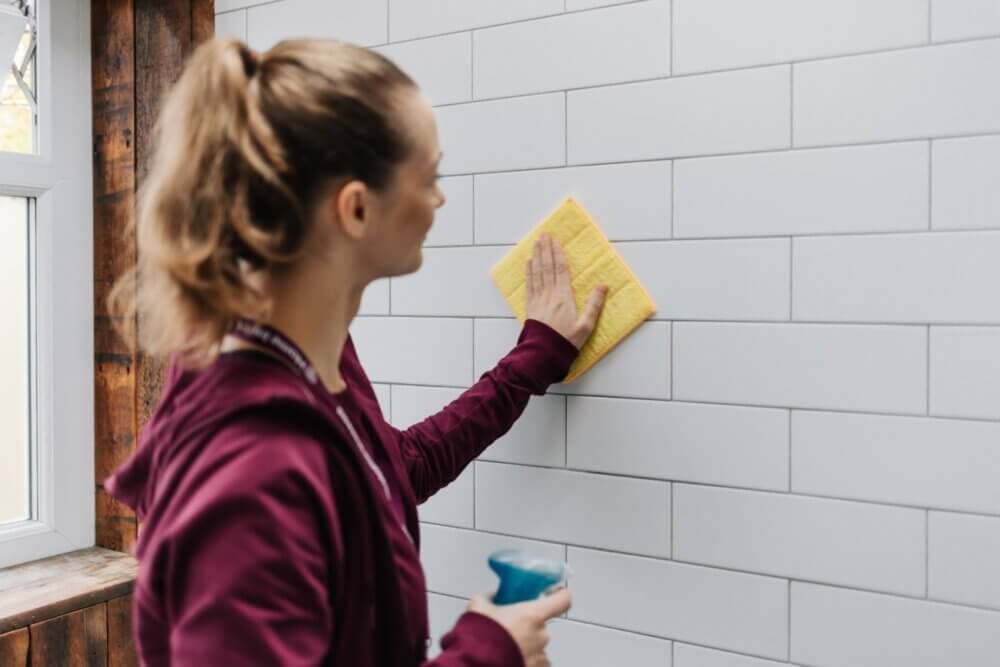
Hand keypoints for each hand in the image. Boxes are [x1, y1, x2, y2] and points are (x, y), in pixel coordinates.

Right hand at [467, 588, 570, 666]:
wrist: (473, 664)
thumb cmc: (479, 636)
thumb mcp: (478, 607)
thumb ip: (489, 598)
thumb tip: (493, 595)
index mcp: (532, 615)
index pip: (562, 600)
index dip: (559, 595)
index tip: (551, 593)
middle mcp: (541, 635)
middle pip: (541, 625)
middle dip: (527, 626)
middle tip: (508, 628)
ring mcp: (540, 656)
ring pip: (537, 646)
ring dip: (526, 645)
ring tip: (504, 647)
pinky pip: (535, 663)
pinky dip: (525, 660)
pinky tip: (509, 659)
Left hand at [524, 234, 607, 349]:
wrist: (544, 354)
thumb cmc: (566, 341)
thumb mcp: (586, 325)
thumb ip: (594, 304)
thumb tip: (603, 285)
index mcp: (564, 296)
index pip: (560, 269)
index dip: (558, 253)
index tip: (555, 240)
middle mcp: (549, 294)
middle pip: (547, 266)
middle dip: (546, 249)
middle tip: (544, 235)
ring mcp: (538, 299)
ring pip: (537, 272)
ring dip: (536, 256)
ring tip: (536, 243)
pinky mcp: (530, 306)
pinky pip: (529, 284)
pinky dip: (529, 271)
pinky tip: (528, 263)